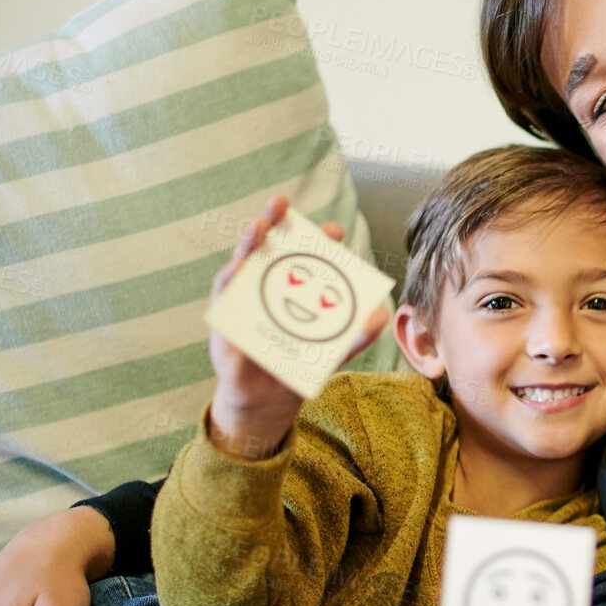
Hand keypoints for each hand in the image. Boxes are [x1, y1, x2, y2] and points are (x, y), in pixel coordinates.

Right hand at [206, 196, 388, 459]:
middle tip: (280, 203)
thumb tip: (381, 315)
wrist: (268, 403)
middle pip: (268, 249)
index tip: (334, 229)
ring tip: (258, 227)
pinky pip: (225, 298)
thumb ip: (354, 336)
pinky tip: (238, 268)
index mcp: (291, 289)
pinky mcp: (225, 323)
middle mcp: (264, 288)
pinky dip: (230, 281)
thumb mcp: (332, 351)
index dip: (316, 239)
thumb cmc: (298, 366)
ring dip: (249, 245)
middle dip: (273, 223)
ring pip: (242, 264)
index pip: (303, 257)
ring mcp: (243, 303)